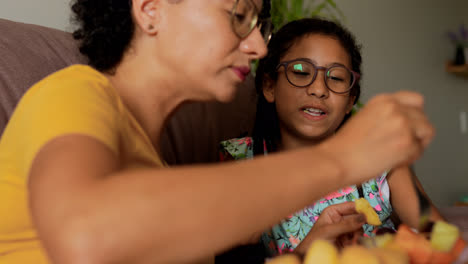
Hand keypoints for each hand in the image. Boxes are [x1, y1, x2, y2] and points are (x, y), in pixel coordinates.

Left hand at [294, 202, 365, 254]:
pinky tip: (349, 245)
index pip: (350, 206)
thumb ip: (347, 224)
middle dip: (359, 225)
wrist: (310, 254)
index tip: (371, 212)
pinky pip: (357, 238)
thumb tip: (363, 217)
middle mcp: (340, 219)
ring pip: (359, 229)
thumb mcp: (330, 231)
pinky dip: (355, 242)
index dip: (361, 208)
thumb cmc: (314, 240)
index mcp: (333, 211)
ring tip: (350, 242)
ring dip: (356, 236)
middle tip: (360, 231)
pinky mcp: (347, 239)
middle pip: (357, 218)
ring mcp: (344, 229)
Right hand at [320, 91, 434, 184]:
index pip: (416, 100)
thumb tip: (402, 124)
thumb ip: (385, 116)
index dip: (414, 114)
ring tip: (398, 153)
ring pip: (426, 133)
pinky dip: (409, 158)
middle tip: (403, 144)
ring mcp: (403, 125)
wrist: (336, 160)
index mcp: (383, 100)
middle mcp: (395, 108)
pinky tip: (393, 160)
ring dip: (416, 144)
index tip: (410, 125)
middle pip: (423, 117)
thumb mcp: (364, 118)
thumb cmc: (344, 146)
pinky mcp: (407, 143)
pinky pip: (419, 151)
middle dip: (417, 132)